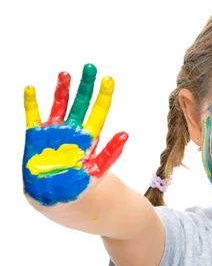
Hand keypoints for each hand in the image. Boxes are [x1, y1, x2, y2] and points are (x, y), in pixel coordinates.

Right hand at [22, 64, 127, 205]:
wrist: (56, 198)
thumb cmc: (79, 187)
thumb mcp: (98, 171)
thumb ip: (110, 154)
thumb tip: (126, 134)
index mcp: (89, 138)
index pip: (98, 112)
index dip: (104, 96)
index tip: (109, 80)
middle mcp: (73, 131)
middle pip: (81, 103)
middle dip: (86, 85)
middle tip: (91, 67)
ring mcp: (54, 131)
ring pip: (59, 104)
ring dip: (62, 89)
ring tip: (66, 73)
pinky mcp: (35, 136)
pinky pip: (32, 115)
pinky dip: (31, 102)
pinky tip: (31, 88)